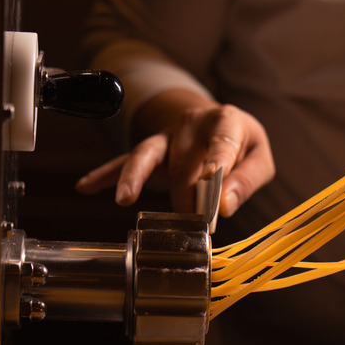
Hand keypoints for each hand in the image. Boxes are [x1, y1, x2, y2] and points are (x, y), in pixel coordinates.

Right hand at [75, 102, 274, 217]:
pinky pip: (126, 160)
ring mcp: (167, 135)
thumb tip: (225, 206)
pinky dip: (106, 173)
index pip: (221, 143)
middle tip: (195, 224)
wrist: (218, 124)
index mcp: (226, 120)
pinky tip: (86, 186)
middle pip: (183, 163)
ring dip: (137, 180)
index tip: (211, 186)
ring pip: (148, 157)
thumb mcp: (259, 158)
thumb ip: (247, 179)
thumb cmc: (242, 146)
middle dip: (187, 196)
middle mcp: (192, 123)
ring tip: (124, 198)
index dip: (216, 163)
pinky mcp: (152, 149)